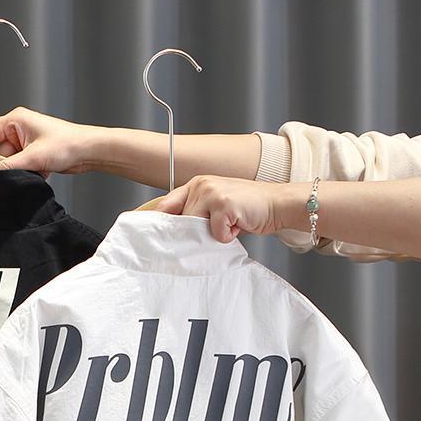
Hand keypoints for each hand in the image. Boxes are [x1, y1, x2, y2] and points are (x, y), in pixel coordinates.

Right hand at [0, 107, 102, 176]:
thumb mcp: (33, 157)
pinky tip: (33, 178)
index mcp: (16, 120)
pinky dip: (24, 175)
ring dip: (13, 172)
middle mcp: (20, 130)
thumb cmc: (68, 143)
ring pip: (9, 162)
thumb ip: (9, 166)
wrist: (89, 152)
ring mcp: (27, 144)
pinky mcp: (35, 156)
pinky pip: (21, 168)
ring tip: (20, 177)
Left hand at [152, 175, 291, 241]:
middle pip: (180, 220)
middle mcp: (201, 184)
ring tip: (230, 224)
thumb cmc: (247, 209)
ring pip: (195, 226)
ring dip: (213, 233)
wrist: (277, 204)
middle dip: (194, 232)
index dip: (156, 220)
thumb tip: (174, 234)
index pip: (167, 203)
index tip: (143, 232)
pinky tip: (239, 224)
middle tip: (217, 228)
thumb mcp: (216, 207)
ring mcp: (212, 192)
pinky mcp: (223, 204)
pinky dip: (228, 235)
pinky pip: (215, 232)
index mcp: (196, 184)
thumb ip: (196, 214)